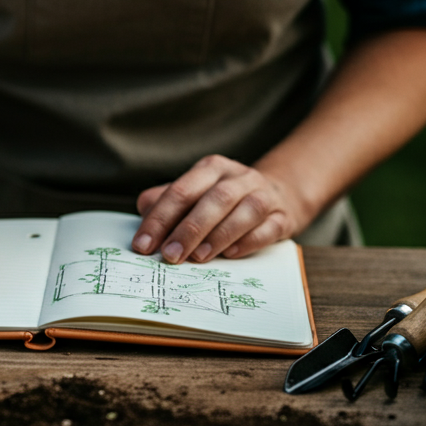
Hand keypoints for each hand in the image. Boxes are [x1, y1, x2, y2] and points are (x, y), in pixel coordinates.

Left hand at [131, 155, 309, 263]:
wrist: (277, 194)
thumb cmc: (221, 200)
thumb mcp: (193, 193)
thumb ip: (166, 202)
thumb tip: (143, 215)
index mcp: (210, 168)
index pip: (180, 191)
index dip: (159, 219)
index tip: (143, 246)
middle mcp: (238, 177)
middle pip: (213, 200)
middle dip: (188, 229)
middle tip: (169, 256)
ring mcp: (264, 195)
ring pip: (244, 211)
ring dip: (218, 236)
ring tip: (197, 257)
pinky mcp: (282, 216)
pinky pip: (268, 228)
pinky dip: (248, 242)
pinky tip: (230, 255)